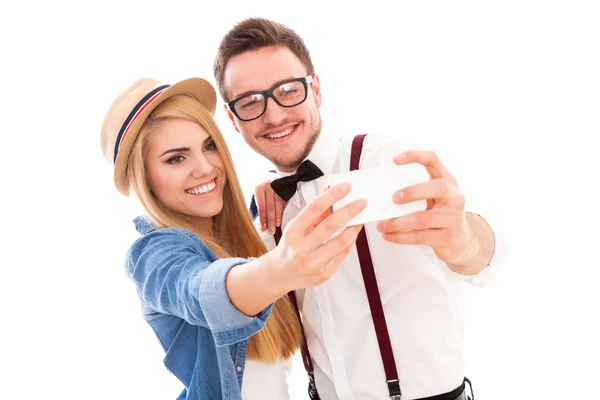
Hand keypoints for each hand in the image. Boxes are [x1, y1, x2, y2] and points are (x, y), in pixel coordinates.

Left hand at [254, 176, 285, 232]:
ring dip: (278, 215)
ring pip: (278, 203)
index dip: (263, 217)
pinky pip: (283, 200)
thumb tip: (261, 222)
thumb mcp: (256, 193)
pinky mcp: (284, 186)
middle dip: (271, 219)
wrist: (266, 175)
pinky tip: (282, 216)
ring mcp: (277, 185)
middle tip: (272, 230)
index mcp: (259, 187)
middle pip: (270, 206)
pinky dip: (283, 209)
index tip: (264, 227)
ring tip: (277, 225)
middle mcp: (268, 185)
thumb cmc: (260, 188)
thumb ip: (258, 205)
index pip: (261, 206)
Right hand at [267, 183, 365, 289]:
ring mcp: (313, 262)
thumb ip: (316, 212)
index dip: (332, 196)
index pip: (314, 208)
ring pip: (341, 241)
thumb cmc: (291, 247)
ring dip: (354, 227)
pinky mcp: (324, 273)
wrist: (281, 273)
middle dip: (349, 211)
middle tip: (362, 202)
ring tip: (361, 218)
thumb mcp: (297, 227)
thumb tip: (332, 194)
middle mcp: (301, 248)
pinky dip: (350, 241)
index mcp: (292, 232)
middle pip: (330, 225)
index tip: (345, 187)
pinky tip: (353, 233)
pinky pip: (343, 254)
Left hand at [376, 150, 474, 264]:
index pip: (434, 160)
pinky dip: (400, 237)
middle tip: (393, 198)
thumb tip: (381, 189)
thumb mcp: (432, 197)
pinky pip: (420, 237)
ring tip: (381, 225)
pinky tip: (387, 235)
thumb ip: (416, 189)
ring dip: (398, 222)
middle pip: (437, 187)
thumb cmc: (438, 213)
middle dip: (413, 191)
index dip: (415, 156)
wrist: (460, 241)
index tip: (395, 160)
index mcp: (448, 181)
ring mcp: (454, 218)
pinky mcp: (447, 237)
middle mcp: (455, 197)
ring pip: (424, 218)